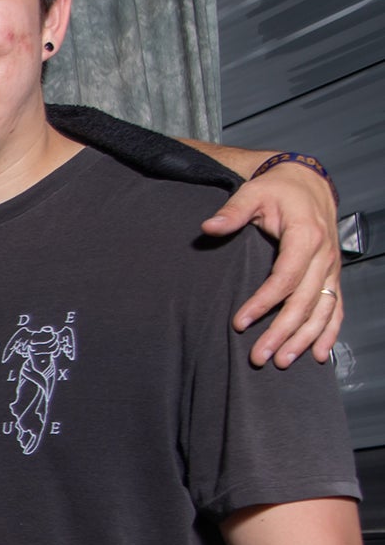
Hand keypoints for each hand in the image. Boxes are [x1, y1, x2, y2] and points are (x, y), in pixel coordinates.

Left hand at [208, 161, 342, 367]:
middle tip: (260, 356)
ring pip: (323, 310)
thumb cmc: (277, 190)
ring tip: (283, 361)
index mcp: (306, 236)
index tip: (240, 322)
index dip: (264, 302)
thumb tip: (209, 227)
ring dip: (305, 338)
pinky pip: (336, 307)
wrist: (307, 182)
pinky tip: (318, 354)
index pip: (287, 277)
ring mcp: (332, 268)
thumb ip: (233, 212)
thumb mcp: (253, 193)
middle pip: (305, 301)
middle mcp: (324, 255)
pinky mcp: (333, 275)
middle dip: (283, 331)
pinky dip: (329, 332)